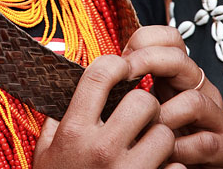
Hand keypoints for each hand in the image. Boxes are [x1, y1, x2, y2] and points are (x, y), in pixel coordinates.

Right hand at [33, 53, 174, 167]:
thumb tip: (67, 79)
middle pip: (142, 100)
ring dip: (159, 136)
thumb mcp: (46, 151)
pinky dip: (169, 168)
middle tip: (137, 115)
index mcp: (74, 131)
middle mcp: (102, 149)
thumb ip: (56, 116)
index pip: (100, 75)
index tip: (121, 67)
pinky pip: (176, 167)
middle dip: (143, 105)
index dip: (115, 63)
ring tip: (145, 145)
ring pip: (164, 132)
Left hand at [123, 25, 222, 167]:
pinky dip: (182, 149)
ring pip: (193, 100)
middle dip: (148, 63)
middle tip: (125, 78)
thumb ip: (122, 87)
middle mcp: (200, 89)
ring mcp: (216, 117)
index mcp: (176, 76)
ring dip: (164, 116)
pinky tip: (164, 156)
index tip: (119, 59)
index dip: (143, 41)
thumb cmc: (148, 143)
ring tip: (144, 130)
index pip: (169, 38)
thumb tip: (93, 67)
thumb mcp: (133, 109)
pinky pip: (206, 142)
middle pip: (179, 58)